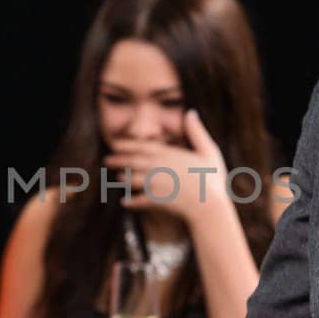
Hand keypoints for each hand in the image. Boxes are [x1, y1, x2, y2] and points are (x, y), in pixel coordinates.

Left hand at [103, 110, 229, 224]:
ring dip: (123, 178)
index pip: (142, 146)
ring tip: (117, 177)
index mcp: (168, 154)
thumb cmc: (212, 178)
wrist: (209, 205)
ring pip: (132, 179)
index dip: (126, 145)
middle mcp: (157, 167)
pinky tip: (124, 202)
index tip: (115, 145)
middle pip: (132, 161)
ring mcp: (154, 184)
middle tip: (106, 160)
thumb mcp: (208, 151)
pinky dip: (130, 202)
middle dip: (117, 160)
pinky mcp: (155, 201)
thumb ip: (197, 132)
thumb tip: (191, 113)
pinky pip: (139, 201)